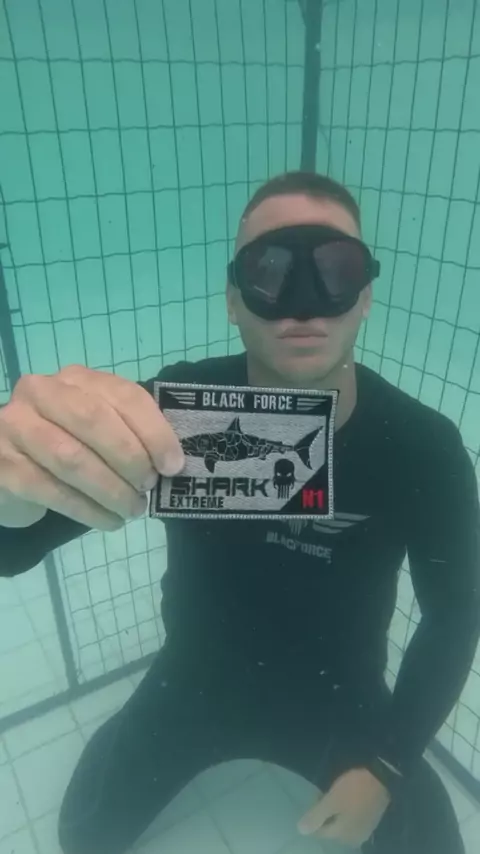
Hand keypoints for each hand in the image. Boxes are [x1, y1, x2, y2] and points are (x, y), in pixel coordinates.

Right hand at [0, 365, 183, 530]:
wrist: (10, 468)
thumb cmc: (68, 446)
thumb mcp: (100, 430)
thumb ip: (131, 434)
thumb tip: (172, 464)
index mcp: (76, 379)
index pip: (123, 395)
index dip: (154, 431)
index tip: (173, 465)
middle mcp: (41, 392)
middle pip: (94, 420)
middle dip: (130, 458)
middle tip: (148, 487)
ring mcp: (16, 426)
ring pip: (72, 459)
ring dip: (111, 490)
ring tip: (133, 510)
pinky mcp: (4, 465)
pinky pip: (52, 490)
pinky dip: (88, 510)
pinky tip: (108, 521)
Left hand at [298, 768, 390, 847]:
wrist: (383, 777)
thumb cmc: (354, 789)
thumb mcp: (332, 800)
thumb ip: (316, 816)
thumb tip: (300, 831)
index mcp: (343, 836)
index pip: (319, 831)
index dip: (313, 815)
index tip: (316, 797)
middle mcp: (354, 839)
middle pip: (331, 829)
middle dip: (325, 815)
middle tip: (324, 795)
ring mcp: (364, 831)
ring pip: (342, 824)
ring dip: (335, 813)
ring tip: (334, 794)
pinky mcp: (371, 821)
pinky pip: (352, 820)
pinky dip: (346, 812)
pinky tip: (346, 799)